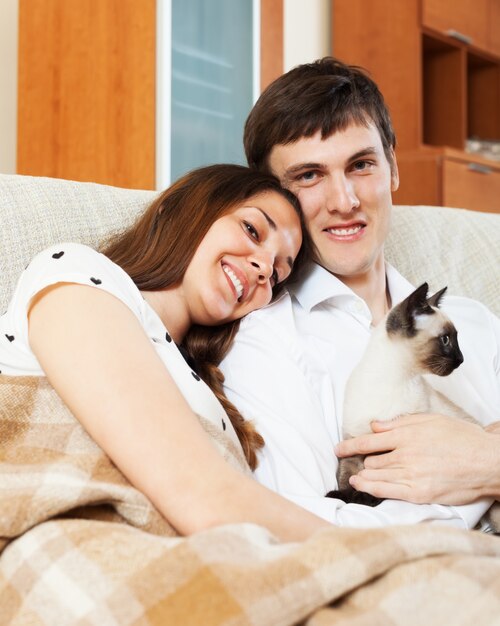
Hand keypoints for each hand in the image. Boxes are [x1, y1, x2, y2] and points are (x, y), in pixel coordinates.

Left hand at [334, 414, 499, 504]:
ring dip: (363, 476)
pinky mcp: (418, 493)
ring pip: (376, 476)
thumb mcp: (430, 421)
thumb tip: (375, 425)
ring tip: (355, 477)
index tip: (339, 448)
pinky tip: (363, 486)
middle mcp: (404, 455)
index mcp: (405, 435)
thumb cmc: (461, 438)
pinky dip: (372, 488)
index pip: (369, 441)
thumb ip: (399, 423)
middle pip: (372, 460)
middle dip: (365, 461)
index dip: (350, 445)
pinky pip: (387, 492)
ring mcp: (410, 475)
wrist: (486, 462)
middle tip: (358, 464)